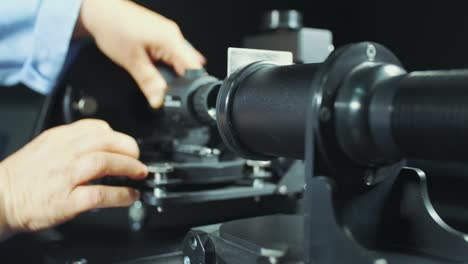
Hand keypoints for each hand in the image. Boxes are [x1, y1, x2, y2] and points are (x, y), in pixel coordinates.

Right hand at [0, 119, 147, 239]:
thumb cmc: (21, 177)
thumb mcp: (44, 148)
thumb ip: (70, 143)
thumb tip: (100, 145)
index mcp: (58, 138)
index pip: (95, 126)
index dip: (116, 135)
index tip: (125, 144)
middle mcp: (63, 153)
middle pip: (105, 141)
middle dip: (129, 148)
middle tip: (138, 158)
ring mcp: (65, 176)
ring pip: (105, 162)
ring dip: (128, 167)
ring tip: (140, 173)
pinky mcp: (66, 200)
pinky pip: (100, 193)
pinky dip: (120, 195)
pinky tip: (130, 196)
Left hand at [76, 0, 205, 107]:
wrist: (101, 11)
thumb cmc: (113, 27)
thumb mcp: (131, 61)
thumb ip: (148, 83)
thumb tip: (158, 100)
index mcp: (170, 39)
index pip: (193, 67)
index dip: (192, 86)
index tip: (184, 98)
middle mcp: (172, 35)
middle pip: (187, 66)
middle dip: (179, 82)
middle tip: (163, 91)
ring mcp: (167, 35)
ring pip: (178, 62)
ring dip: (169, 73)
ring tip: (153, 75)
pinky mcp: (161, 36)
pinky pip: (170, 55)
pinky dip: (164, 65)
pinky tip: (152, 67)